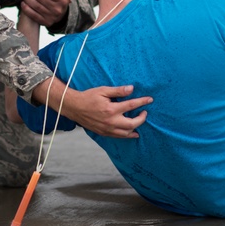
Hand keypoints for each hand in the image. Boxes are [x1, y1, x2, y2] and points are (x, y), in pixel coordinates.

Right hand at [37, 80, 151, 137]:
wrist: (74, 107)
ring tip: (140, 122)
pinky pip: (118, 136)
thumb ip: (118, 91)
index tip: (150, 100)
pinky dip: (127, 135)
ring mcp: (107, 129)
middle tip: (145, 112)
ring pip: (126, 133)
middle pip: (132, 123)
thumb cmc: (88, 97)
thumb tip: (132, 89)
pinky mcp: (103, 133)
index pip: (131, 105)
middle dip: (142, 118)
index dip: (142, 102)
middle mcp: (111, 121)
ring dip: (136, 128)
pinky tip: (132, 133)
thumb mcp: (103, 90)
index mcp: (111, 109)